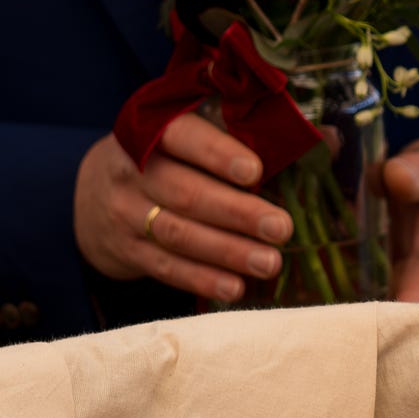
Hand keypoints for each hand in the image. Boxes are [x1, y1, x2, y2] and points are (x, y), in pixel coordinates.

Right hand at [74, 112, 294, 303]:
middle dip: (236, 213)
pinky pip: (165, 267)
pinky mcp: (126, 251)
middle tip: (281, 228)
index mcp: (149, 129)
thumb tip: (330, 140)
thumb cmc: (165, 158)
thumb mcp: (191, 133)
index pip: (179, 135)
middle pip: (184, 193)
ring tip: (270, 263)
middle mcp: (130, 170)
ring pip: (177, 234)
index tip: (255, 171)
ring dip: (226, 252)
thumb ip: (249, 133)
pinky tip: (236, 287)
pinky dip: (201, 279)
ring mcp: (124, 213)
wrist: (88, 196)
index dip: (216, 153)